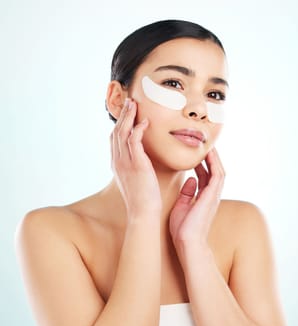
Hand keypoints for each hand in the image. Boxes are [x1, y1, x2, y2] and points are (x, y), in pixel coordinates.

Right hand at [111, 98, 161, 216]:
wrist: (143, 212)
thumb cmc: (142, 198)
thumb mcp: (134, 179)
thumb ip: (133, 167)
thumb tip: (139, 159)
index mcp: (117, 164)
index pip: (114, 139)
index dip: (119, 124)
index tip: (126, 113)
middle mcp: (118, 161)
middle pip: (116, 132)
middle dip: (123, 116)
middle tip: (129, 102)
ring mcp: (125, 162)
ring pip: (123, 133)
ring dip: (129, 117)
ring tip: (134, 105)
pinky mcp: (136, 164)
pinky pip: (134, 140)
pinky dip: (138, 129)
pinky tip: (145, 122)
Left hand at [169, 148, 224, 252]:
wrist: (187, 243)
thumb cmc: (183, 229)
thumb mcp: (182, 206)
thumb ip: (187, 193)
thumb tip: (190, 179)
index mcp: (203, 197)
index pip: (204, 175)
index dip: (201, 163)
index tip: (195, 153)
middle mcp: (211, 195)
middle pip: (214, 170)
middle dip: (210, 157)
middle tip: (204, 144)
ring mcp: (214, 195)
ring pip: (218, 170)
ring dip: (214, 157)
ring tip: (208, 144)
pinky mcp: (212, 196)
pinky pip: (217, 175)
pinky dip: (214, 163)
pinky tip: (209, 153)